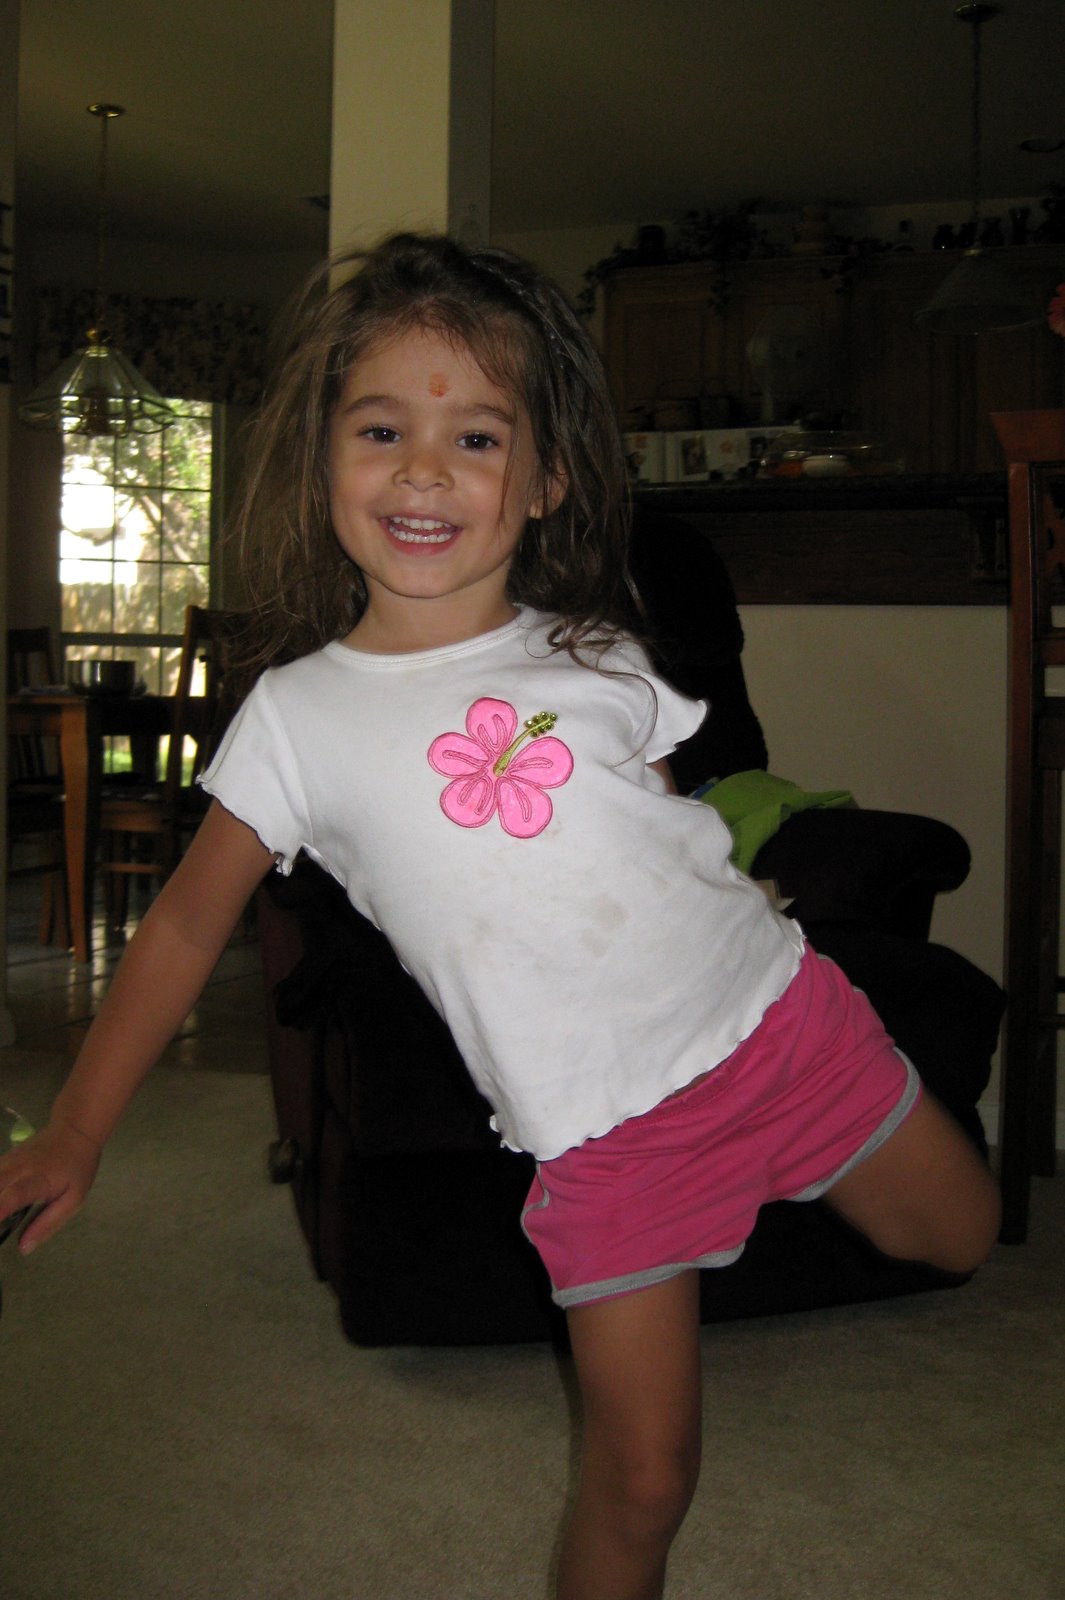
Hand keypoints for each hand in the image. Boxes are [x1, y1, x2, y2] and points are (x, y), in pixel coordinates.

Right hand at [0, 1121, 101, 1253]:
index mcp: (39, 1180)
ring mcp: (7, 1161)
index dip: (0, 1208)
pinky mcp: (3, 1159)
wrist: (75, 1130)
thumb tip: (24, 1248)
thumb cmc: (77, 1168)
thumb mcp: (73, 1199)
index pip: (16, 1194)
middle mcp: (17, 1169)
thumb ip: (48, 1223)